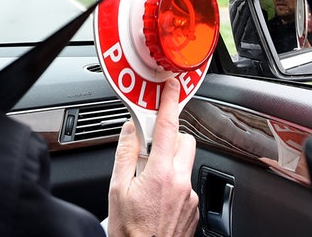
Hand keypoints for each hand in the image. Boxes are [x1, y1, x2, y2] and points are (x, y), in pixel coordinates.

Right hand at [107, 77, 198, 235]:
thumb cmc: (130, 230)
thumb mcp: (118, 189)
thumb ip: (126, 154)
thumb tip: (130, 131)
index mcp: (161, 173)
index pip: (168, 127)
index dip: (170, 103)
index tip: (171, 88)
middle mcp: (181, 182)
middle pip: (184, 141)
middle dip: (169, 137)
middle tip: (150, 148)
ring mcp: (190, 196)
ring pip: (185, 163)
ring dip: (170, 161)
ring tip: (149, 179)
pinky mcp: (193, 208)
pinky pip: (186, 183)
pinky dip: (173, 182)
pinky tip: (157, 197)